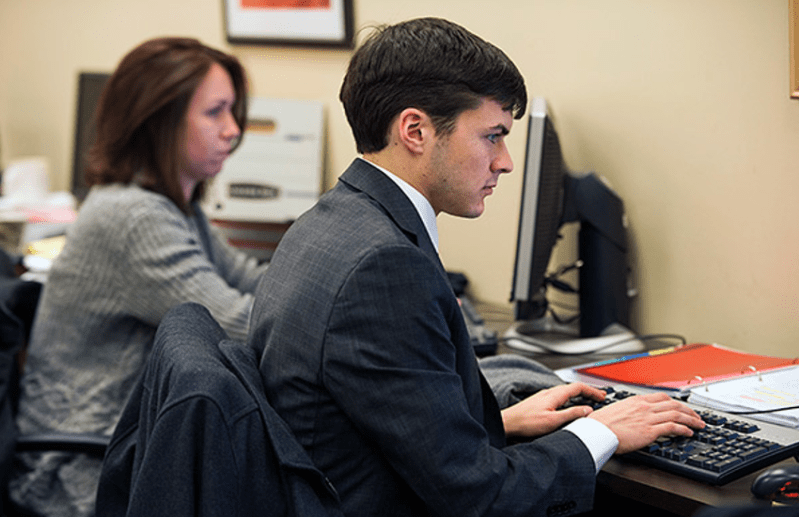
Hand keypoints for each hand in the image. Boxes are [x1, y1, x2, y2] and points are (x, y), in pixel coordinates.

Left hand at [502, 382, 605, 437]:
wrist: (507, 423)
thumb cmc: (526, 423)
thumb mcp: (553, 421)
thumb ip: (571, 414)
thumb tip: (587, 410)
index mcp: (554, 394)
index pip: (578, 387)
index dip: (592, 391)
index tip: (602, 396)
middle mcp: (549, 392)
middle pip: (573, 387)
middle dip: (588, 391)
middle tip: (599, 396)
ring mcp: (544, 396)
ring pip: (566, 391)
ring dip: (579, 395)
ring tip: (589, 401)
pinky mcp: (540, 401)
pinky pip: (560, 396)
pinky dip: (570, 399)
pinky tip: (570, 405)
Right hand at [588, 392, 705, 453]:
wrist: (597, 431)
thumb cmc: (601, 423)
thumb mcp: (616, 410)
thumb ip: (629, 410)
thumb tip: (633, 416)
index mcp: (636, 401)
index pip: (662, 397)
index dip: (676, 402)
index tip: (682, 406)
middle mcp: (644, 407)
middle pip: (673, 404)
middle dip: (688, 410)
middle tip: (697, 416)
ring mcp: (648, 418)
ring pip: (676, 414)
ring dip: (691, 419)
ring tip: (699, 424)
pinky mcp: (650, 431)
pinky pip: (672, 427)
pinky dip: (683, 429)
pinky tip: (689, 432)